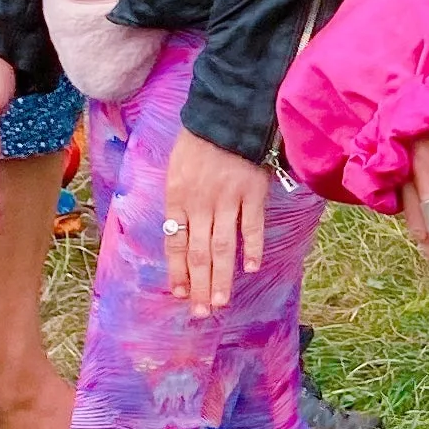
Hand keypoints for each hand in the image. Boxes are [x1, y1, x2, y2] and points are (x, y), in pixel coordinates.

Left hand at [164, 126, 269, 316]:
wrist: (226, 116)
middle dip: (200, 285)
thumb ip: (179, 203)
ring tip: (221, 302)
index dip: (178, 271)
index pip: (175, 243)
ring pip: (223, 246)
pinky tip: (252, 267)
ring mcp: (227, 199)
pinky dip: (253, 247)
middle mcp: (199, 203)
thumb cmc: (198, 144)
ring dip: (222, 277)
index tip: (182, 295)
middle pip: (199, 252)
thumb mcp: (176, 170)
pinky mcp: (252, 193)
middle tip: (202, 312)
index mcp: (177, 198)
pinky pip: (252, 226)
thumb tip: (182, 235)